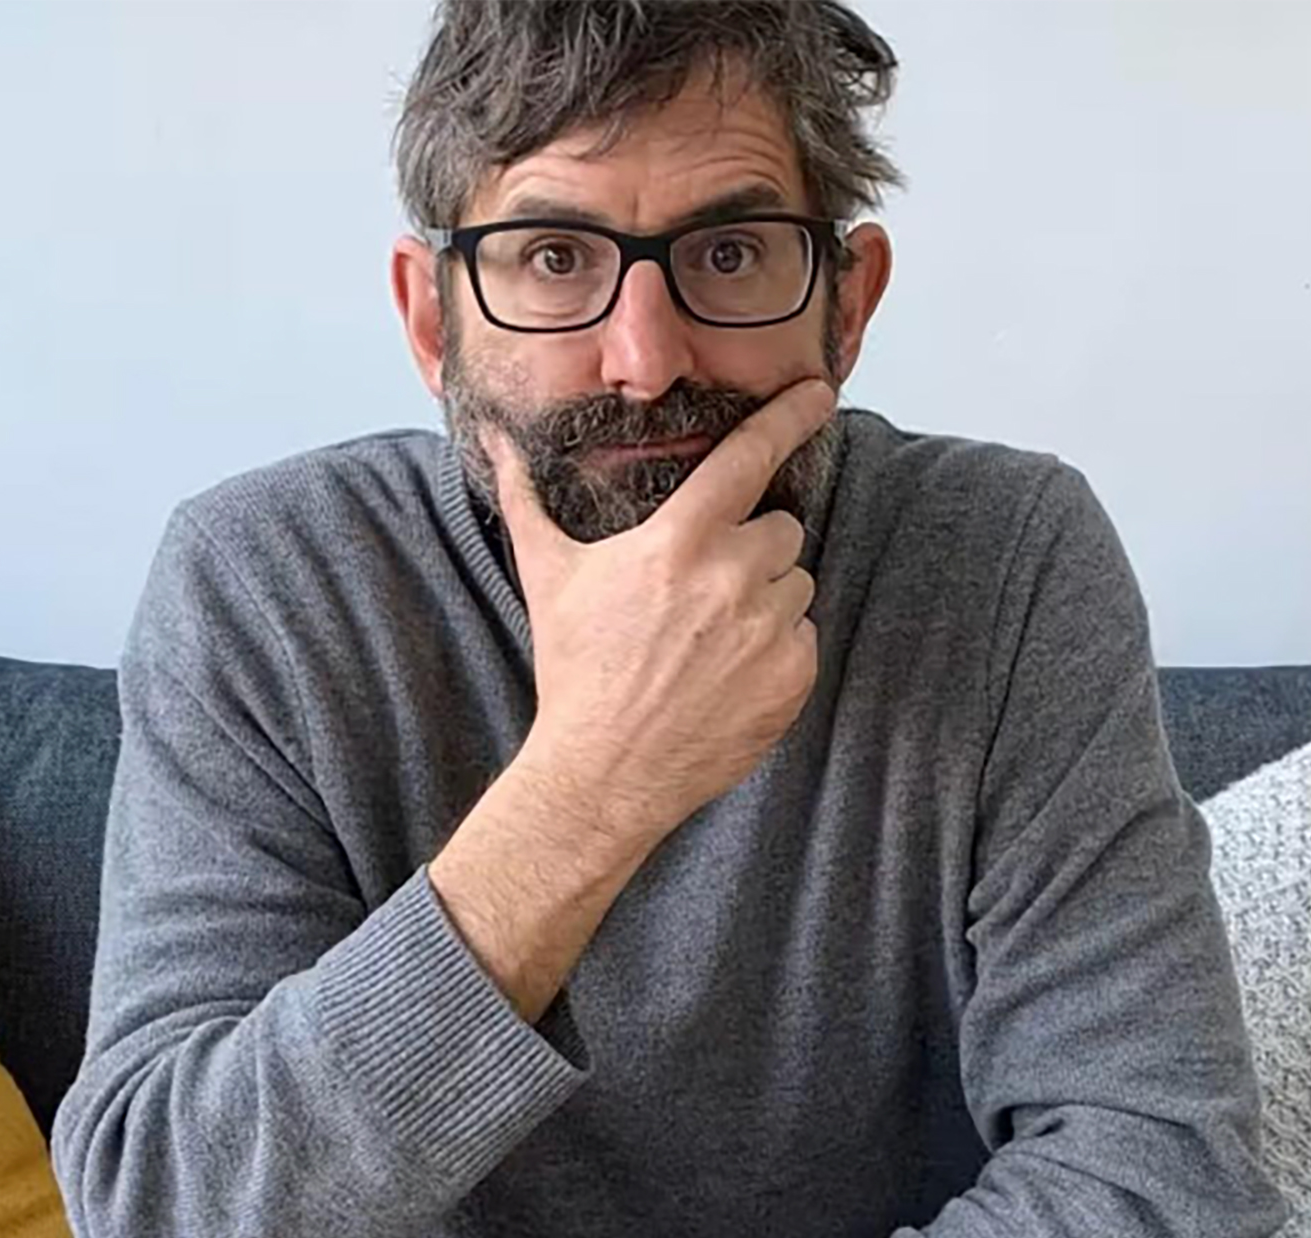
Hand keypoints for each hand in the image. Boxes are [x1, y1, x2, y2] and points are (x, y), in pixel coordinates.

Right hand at [484, 377, 836, 842]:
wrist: (603, 771)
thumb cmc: (576, 671)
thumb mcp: (547, 575)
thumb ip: (525, 499)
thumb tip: (494, 441)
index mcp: (679, 541)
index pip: (749, 457)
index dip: (788, 417)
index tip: (817, 393)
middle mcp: (732, 577)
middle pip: (781, 528)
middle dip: (752, 549)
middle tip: (703, 592)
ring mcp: (768, 629)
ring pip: (797, 584)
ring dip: (767, 601)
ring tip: (711, 640)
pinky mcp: (793, 677)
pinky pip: (804, 638)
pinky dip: (777, 651)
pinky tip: (728, 675)